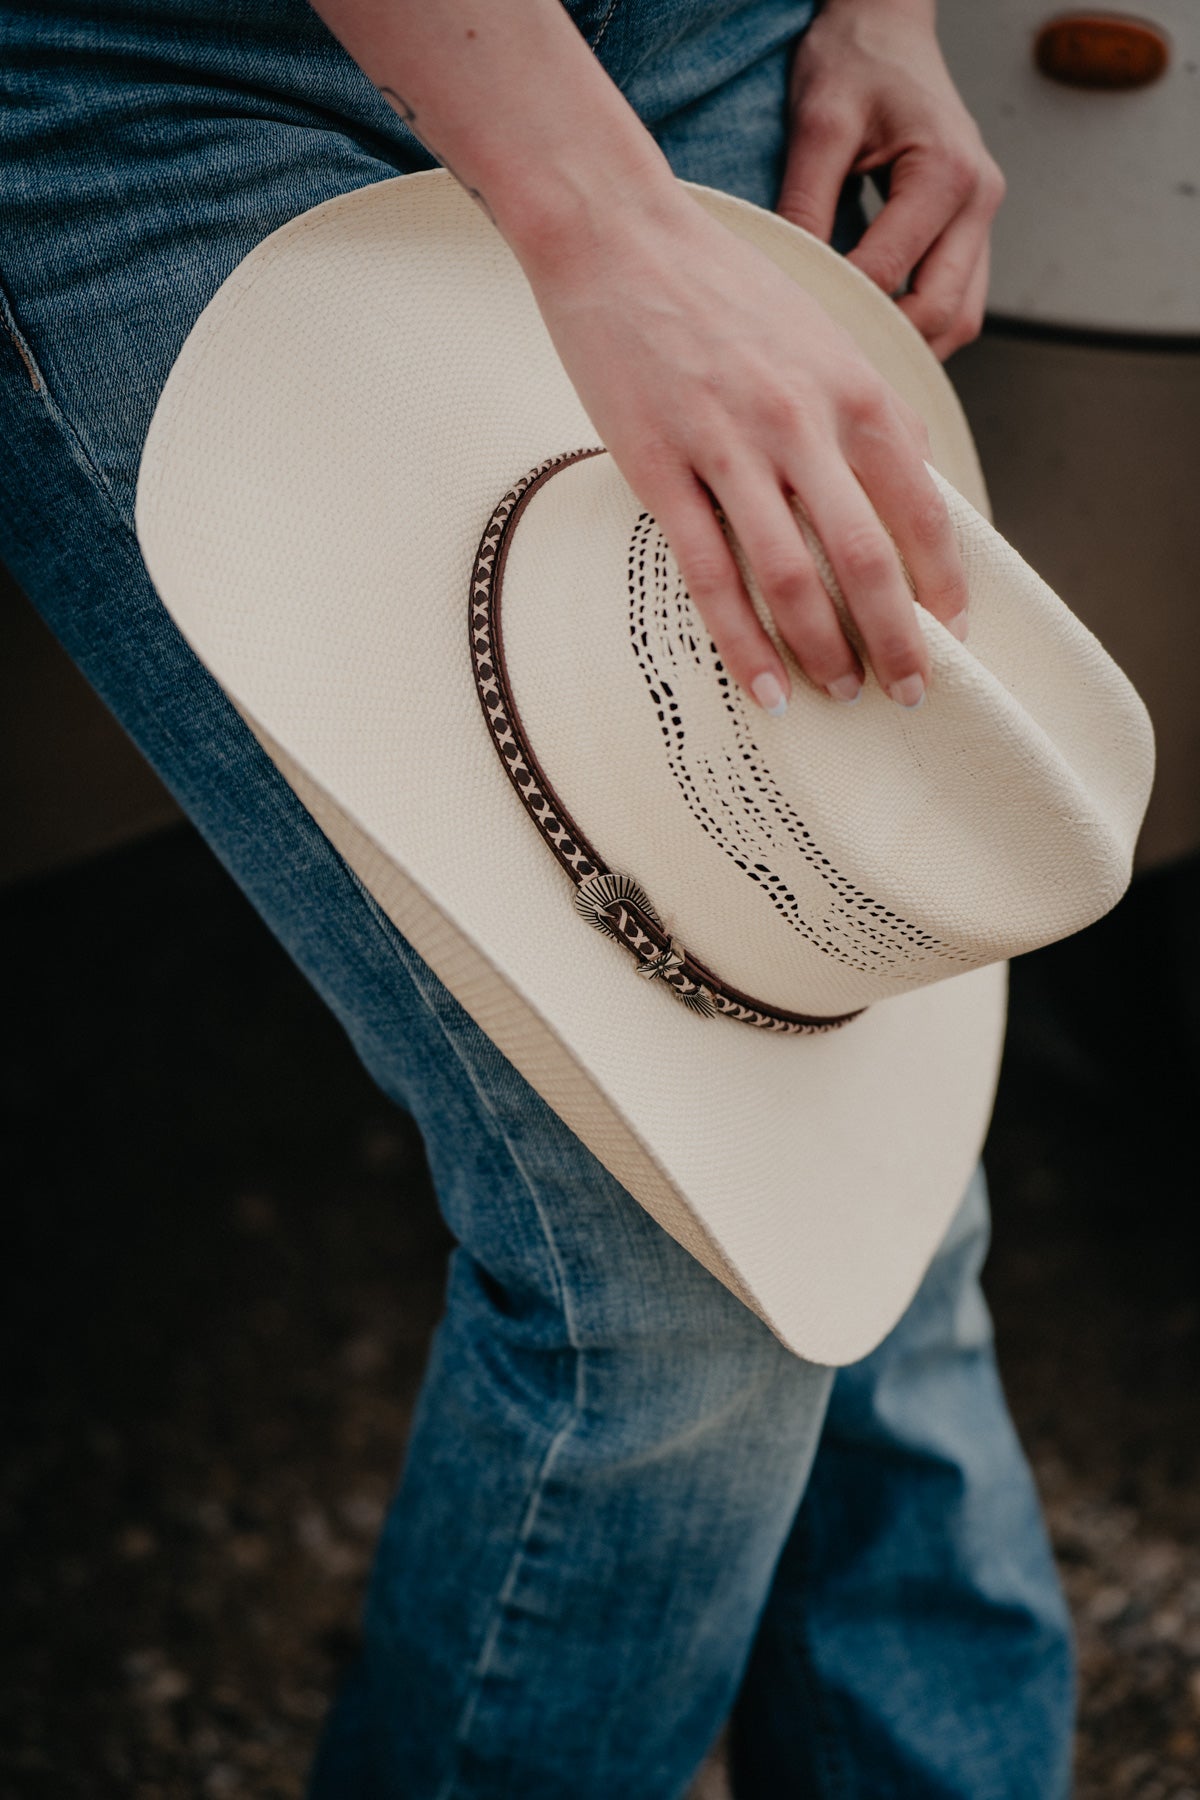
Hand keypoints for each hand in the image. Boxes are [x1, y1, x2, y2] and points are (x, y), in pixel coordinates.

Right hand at [522, 191, 970, 714]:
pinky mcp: (660, 467)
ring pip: (791, 576)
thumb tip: (914, 486)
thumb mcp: (824, 337)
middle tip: (909, 693)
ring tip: (838, 694)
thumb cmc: (723, 289)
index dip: (944, 584)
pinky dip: (741, 640)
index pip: (922, 508)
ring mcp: (728, 447)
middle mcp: (802, 422)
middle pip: (868, 558)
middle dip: (899, 639)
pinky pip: (710, 573)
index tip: (955, 634)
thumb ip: (870, 411)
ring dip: (823, 650)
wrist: (618, 235)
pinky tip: (761, 686)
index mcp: (852, 390)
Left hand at [779, 0, 1006, 359]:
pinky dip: (919, 328)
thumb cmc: (854, 61)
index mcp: (946, 172)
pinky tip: (873, 334)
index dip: (841, 309)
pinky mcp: (972, 230)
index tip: (792, 329)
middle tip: (825, 368)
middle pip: (942, 314)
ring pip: (960, 319)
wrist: (888, 25)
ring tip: (852, 362)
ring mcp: (983, 218)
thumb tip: (791, 280)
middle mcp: (980, 199)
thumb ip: (805, 202)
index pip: (891, 272)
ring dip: (910, 349)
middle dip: (884, 348)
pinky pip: (957, 302)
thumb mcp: (818, 123)